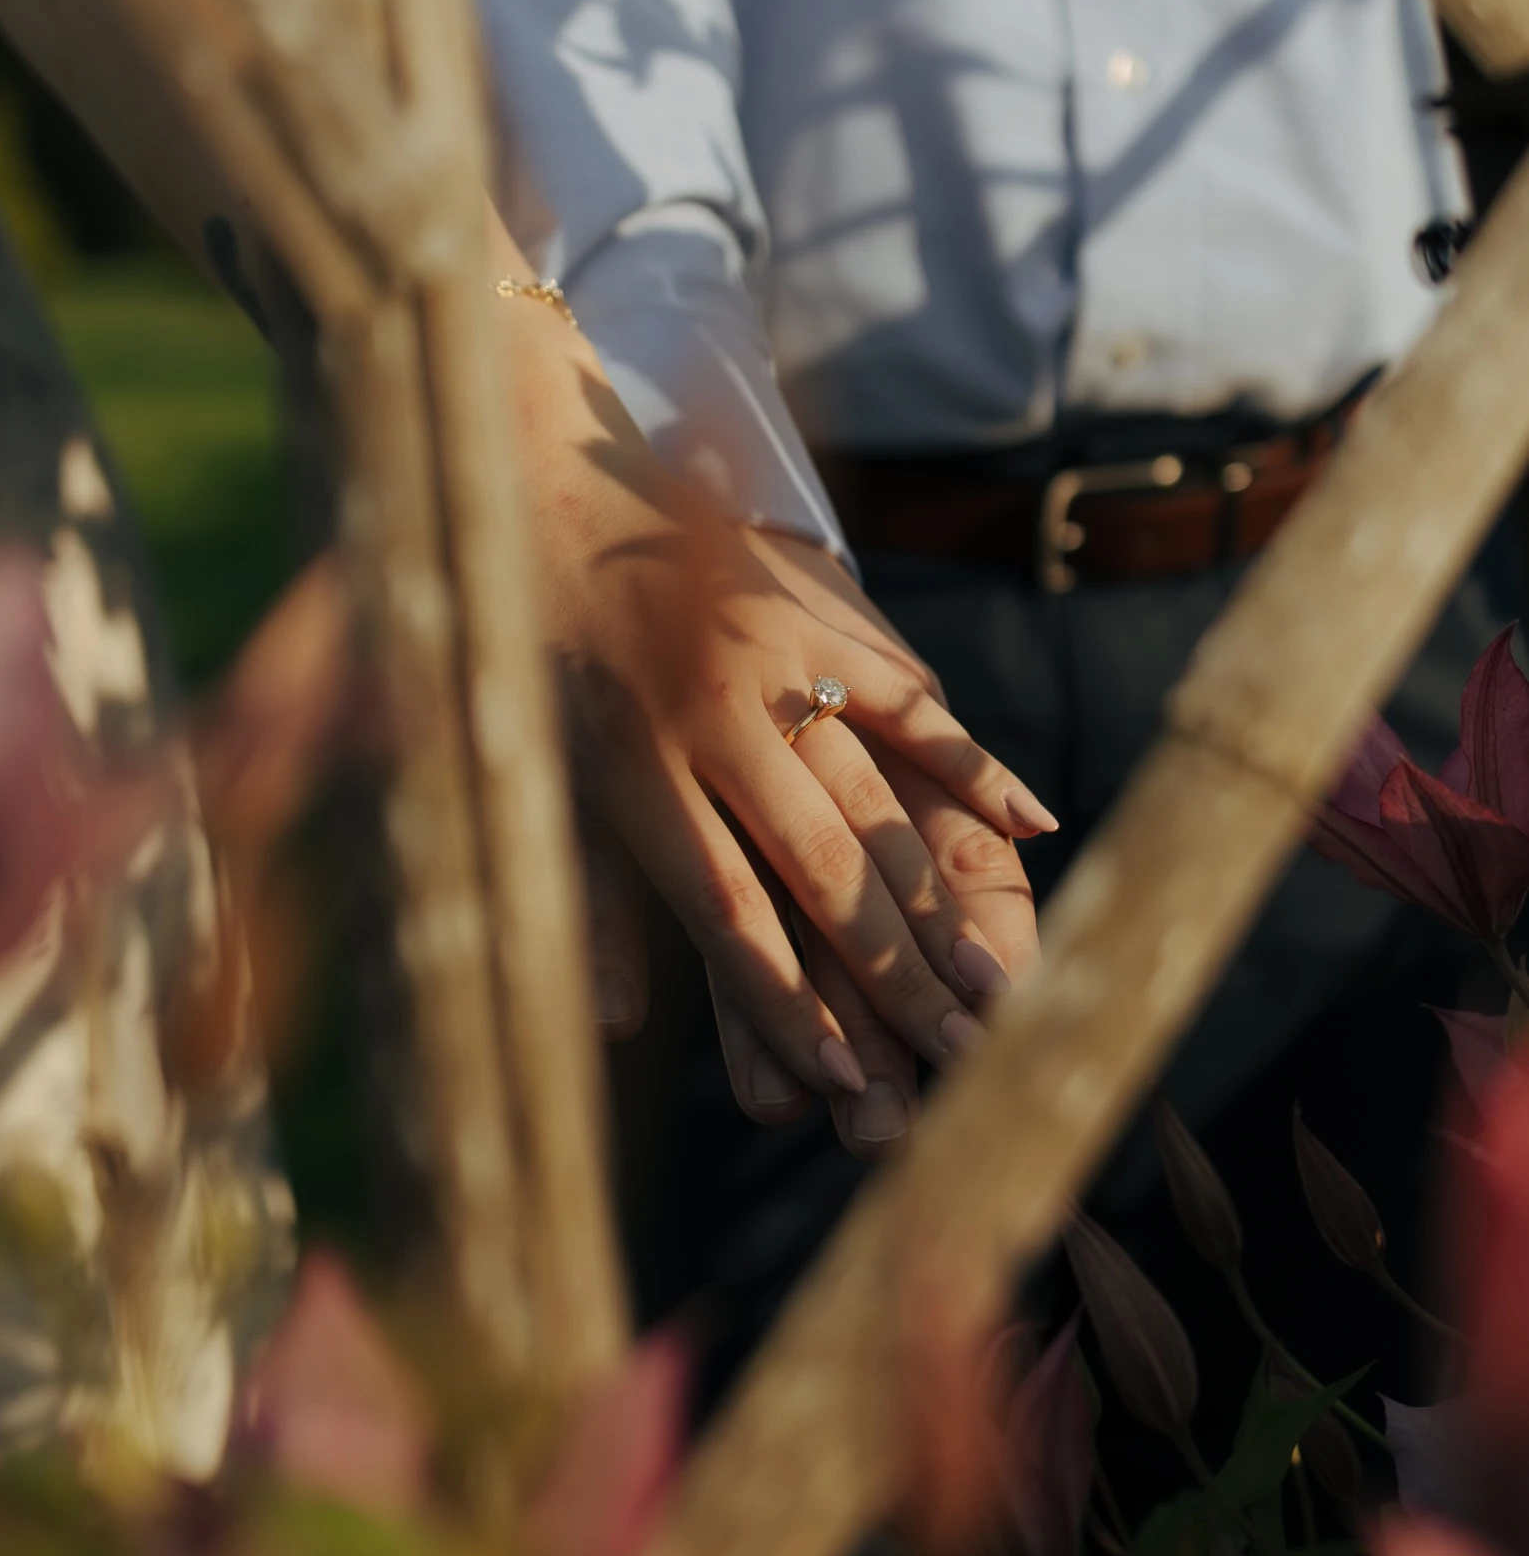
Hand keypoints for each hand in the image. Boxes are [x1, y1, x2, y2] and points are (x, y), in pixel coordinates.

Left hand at [507, 288, 1048, 1123]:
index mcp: (633, 770)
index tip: (851, 1085)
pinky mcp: (819, 615)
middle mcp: (714, 719)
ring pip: (879, 802)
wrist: (536, 470)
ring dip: (943, 902)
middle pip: (824, 872)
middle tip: (961, 1057)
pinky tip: (1034, 832)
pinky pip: (912, 701)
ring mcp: (777, 663)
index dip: (792, 1007)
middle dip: (894, 981)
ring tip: (998, 984)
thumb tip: (614, 1031)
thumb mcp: (527, 773)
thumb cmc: (522, 644)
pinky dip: (973, 764)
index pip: (730, 914)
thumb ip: (584, 898)